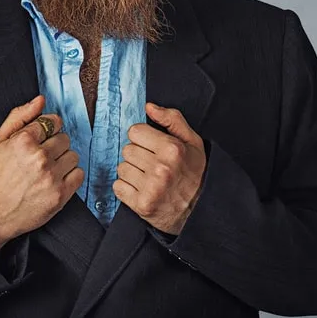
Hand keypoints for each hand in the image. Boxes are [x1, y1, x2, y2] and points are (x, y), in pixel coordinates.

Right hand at [0, 95, 83, 257]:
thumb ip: (19, 116)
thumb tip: (40, 100)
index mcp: (23, 141)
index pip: (52, 121)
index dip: (48, 129)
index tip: (43, 138)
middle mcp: (39, 157)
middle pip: (64, 138)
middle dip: (54, 145)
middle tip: (41, 157)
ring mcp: (51, 176)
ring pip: (73, 155)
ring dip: (63, 161)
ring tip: (48, 169)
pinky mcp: (60, 194)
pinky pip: (79, 174)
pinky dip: (70, 176)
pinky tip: (55, 180)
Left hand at [113, 102, 206, 235]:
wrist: (199, 210)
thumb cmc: (194, 173)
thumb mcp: (192, 142)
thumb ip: (172, 119)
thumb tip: (149, 107)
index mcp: (172, 149)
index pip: (135, 131)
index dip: (143, 138)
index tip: (152, 147)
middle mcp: (161, 168)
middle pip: (127, 150)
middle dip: (137, 155)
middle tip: (152, 165)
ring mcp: (151, 188)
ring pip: (121, 168)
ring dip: (132, 172)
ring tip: (148, 178)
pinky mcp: (142, 204)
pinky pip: (118, 187)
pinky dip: (127, 189)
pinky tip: (142, 190)